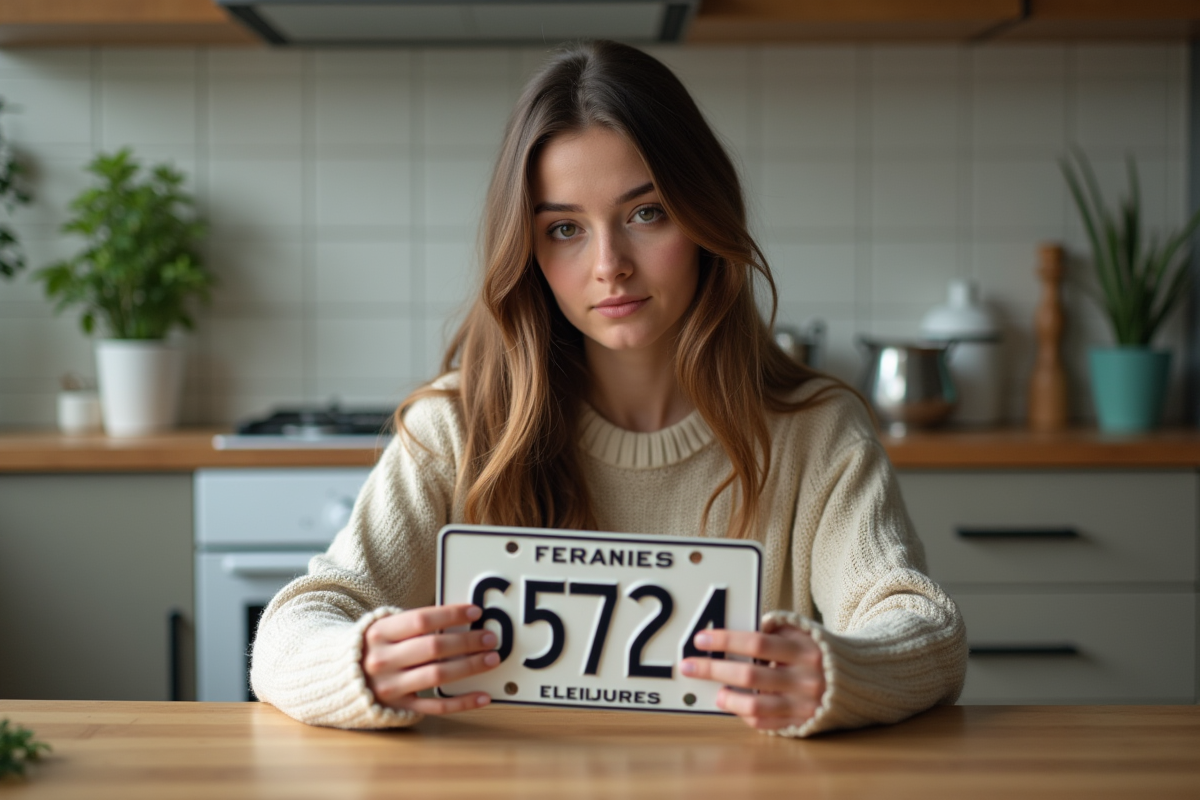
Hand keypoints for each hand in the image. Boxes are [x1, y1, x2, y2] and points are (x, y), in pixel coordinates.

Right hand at [362, 603, 500, 714]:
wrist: (336, 680)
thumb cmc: (372, 648)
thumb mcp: (383, 629)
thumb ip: (415, 625)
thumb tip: (461, 618)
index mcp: (379, 633)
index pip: (421, 620)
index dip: (451, 615)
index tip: (475, 612)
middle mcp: (382, 660)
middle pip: (433, 648)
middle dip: (467, 641)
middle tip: (490, 638)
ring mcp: (390, 687)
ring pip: (437, 676)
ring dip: (469, 666)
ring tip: (491, 659)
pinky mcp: (398, 708)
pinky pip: (435, 707)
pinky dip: (462, 702)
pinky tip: (482, 696)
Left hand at [679, 619, 824, 730]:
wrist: (858, 680)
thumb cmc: (817, 650)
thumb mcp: (802, 632)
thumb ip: (772, 630)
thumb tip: (730, 633)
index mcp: (803, 649)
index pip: (757, 642)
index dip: (725, 640)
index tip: (699, 640)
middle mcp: (804, 678)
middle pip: (750, 674)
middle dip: (713, 669)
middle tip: (688, 666)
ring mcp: (803, 704)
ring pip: (756, 705)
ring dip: (729, 699)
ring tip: (715, 692)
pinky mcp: (802, 723)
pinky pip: (766, 723)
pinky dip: (746, 715)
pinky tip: (734, 704)